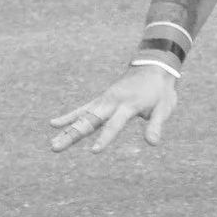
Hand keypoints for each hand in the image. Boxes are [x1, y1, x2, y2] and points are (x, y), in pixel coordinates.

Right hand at [50, 64, 178, 152]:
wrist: (154, 65)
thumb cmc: (160, 90)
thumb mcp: (164, 107)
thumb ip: (156, 125)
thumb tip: (152, 143)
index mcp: (128, 104)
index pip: (114, 124)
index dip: (105, 138)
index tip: (94, 151)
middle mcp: (112, 101)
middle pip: (89, 121)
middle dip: (73, 135)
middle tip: (55, 147)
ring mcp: (104, 99)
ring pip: (82, 117)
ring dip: (67, 130)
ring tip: (52, 144)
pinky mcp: (102, 100)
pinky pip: (83, 110)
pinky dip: (69, 116)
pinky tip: (54, 124)